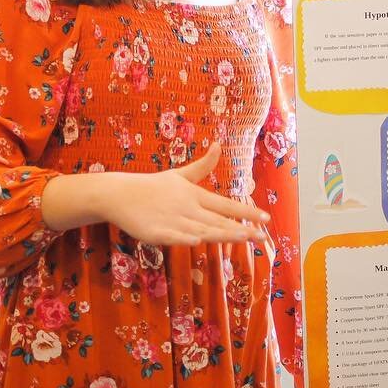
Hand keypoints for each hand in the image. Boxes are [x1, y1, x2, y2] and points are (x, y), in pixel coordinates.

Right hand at [104, 143, 268, 246]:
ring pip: (202, 230)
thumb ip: (203, 165)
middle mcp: (188, 208)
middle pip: (218, 220)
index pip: (226, 204)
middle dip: (241, 228)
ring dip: (222, 233)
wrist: (121, 194)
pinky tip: (197, 242)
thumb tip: (219, 144)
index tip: (266, 217)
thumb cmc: (153, 186)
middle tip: (262, 236)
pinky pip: (174, 237)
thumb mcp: (180, 175)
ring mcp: (173, 220)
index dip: (246, 211)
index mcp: (195, 195)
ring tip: (243, 237)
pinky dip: (185, 238)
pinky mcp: (157, 232)